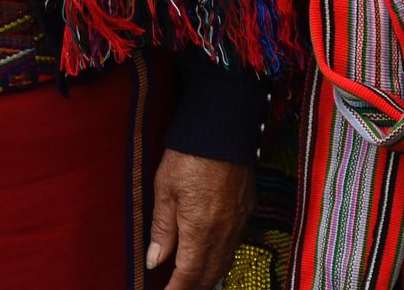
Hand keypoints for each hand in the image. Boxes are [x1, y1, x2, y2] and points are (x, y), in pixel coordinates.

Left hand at [147, 149, 254, 287]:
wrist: (222, 130)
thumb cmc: (187, 156)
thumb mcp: (165, 191)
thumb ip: (163, 229)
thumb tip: (156, 261)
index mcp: (200, 230)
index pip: (189, 274)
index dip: (177, 289)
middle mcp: (224, 232)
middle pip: (210, 274)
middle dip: (193, 287)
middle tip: (177, 289)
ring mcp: (239, 222)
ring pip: (225, 262)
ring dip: (208, 275)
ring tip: (191, 280)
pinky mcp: (247, 210)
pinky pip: (235, 244)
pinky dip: (221, 257)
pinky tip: (211, 254)